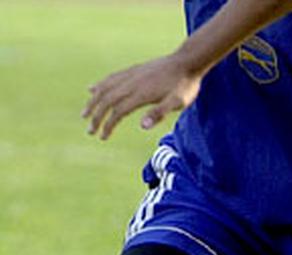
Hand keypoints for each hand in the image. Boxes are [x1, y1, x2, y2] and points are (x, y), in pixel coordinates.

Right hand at [82, 53, 202, 139]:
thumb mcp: (178, 103)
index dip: (108, 125)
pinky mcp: (133, 70)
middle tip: (90, 131)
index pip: (118, 112)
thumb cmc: (185, 85)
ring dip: (93, 101)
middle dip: (96, 117)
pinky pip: (111, 78)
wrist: (188, 62)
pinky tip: (92, 89)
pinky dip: (100, 85)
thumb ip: (159, 113)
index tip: (103, 137)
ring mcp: (131, 75)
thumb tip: (142, 126)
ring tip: (84, 113)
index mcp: (141, 94)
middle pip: (107, 101)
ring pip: (105, 88)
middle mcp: (132, 83)